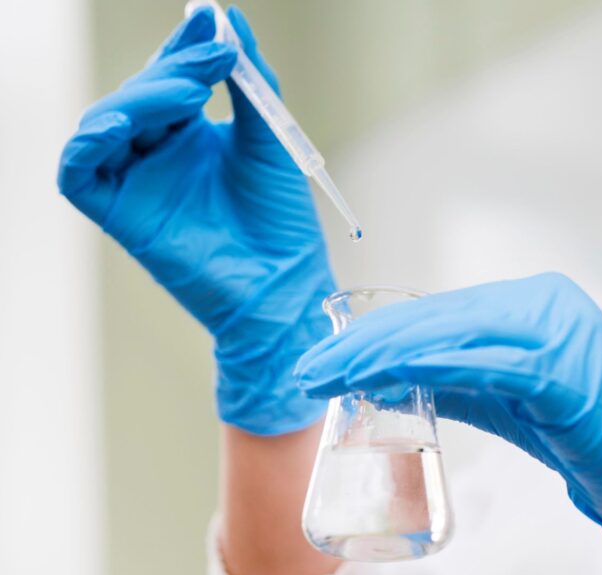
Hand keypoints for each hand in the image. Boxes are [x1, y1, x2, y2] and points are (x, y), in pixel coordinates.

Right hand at [57, 6, 333, 435]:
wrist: (284, 282)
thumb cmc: (281, 220)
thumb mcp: (270, 139)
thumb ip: (251, 82)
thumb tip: (233, 22)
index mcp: (191, 136)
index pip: (173, 78)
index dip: (185, 46)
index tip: (211, 19)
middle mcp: (158, 155)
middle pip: (140, 94)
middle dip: (174, 67)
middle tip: (214, 59)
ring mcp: (136, 183)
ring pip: (108, 122)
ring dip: (142, 98)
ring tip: (190, 95)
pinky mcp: (118, 214)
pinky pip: (78, 171)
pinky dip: (91, 140)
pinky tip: (124, 124)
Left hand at [295, 273, 601, 573]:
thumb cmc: (587, 436)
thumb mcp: (510, 397)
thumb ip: (458, 377)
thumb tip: (390, 373)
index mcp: (534, 302)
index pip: (439, 312)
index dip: (378, 333)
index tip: (328, 356)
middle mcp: (546, 302)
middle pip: (437, 318)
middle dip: (366, 344)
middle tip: (311, 369)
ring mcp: (560, 330)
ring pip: (452, 335)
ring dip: (383, 355)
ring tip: (331, 375)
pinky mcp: (567, 369)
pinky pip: (484, 365)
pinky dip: (430, 369)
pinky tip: (386, 378)